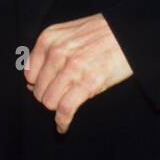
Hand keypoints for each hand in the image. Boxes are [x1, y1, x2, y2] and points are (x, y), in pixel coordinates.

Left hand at [25, 14, 132, 133]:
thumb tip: (31, 82)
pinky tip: (63, 126)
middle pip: (39, 91)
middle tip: (64, 95)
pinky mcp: (88, 83)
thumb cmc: (101, 33)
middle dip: (49, 97)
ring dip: (57, 108)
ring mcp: (72, 68)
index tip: (49, 87)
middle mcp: (57, 52)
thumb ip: (48, 52)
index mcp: (49, 39)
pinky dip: (62, 122)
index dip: (39, 84)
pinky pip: (65, 110)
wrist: (129, 33)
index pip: (29, 74)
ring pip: (49, 102)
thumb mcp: (69, 33)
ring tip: (67, 105)